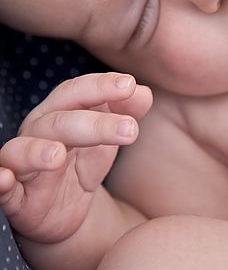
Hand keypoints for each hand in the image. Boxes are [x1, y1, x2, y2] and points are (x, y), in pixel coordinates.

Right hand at [0, 72, 151, 243]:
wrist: (67, 211)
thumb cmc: (84, 161)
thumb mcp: (111, 137)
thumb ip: (128, 111)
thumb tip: (144, 92)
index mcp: (61, 111)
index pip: (77, 91)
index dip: (101, 86)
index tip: (130, 85)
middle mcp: (37, 131)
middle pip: (61, 121)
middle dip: (96, 124)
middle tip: (130, 130)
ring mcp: (21, 163)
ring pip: (22, 150)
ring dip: (37, 151)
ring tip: (57, 155)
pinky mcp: (13, 198)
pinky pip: (0, 187)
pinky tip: (4, 180)